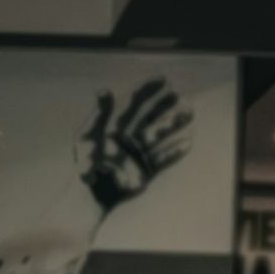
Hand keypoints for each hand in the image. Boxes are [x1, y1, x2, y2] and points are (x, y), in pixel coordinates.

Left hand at [73, 76, 193, 210]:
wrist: (91, 194)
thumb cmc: (85, 164)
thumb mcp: (86, 137)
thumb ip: (98, 115)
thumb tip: (103, 89)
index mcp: (114, 125)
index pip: (132, 102)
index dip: (146, 89)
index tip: (162, 79)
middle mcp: (128, 136)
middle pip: (149, 116)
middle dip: (163, 105)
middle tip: (178, 95)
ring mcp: (137, 153)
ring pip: (159, 134)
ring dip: (174, 123)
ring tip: (189, 112)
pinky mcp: (144, 170)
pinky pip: (163, 158)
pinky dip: (175, 151)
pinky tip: (188, 142)